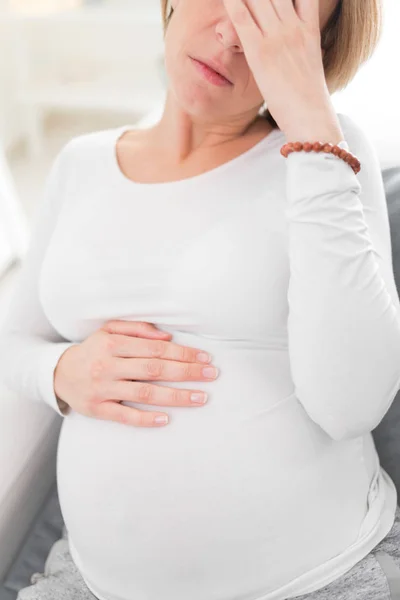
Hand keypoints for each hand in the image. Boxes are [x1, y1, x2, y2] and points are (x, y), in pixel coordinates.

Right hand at [53, 320, 218, 426]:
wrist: (59, 373)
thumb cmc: (94, 350)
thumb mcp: (109, 330)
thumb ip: (138, 329)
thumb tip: (167, 337)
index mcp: (113, 344)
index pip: (156, 349)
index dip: (183, 353)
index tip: (205, 358)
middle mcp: (108, 366)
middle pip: (154, 370)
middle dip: (187, 372)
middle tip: (212, 375)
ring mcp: (102, 389)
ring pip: (144, 394)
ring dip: (176, 397)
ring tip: (201, 398)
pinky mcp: (97, 409)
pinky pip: (124, 416)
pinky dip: (146, 419)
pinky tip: (167, 419)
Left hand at [223, 0, 343, 142]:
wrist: (311, 118)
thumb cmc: (308, 99)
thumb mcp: (311, 63)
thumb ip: (303, 44)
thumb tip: (300, 44)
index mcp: (309, 28)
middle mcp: (294, 26)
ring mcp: (278, 37)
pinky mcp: (261, 52)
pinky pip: (242, 18)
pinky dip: (233, 3)